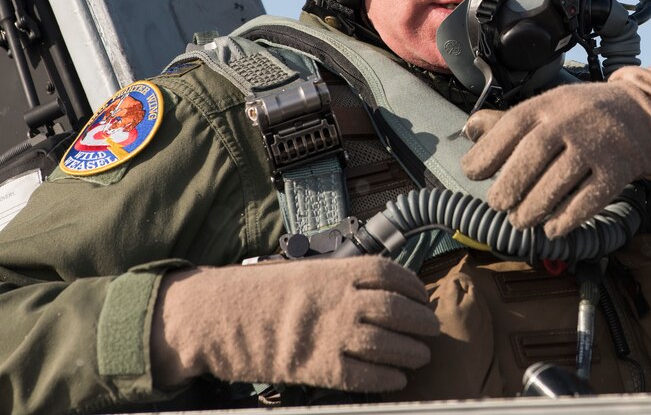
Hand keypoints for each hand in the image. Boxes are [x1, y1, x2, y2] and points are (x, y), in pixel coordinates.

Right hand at [150, 255, 438, 392]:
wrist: (219, 316)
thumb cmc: (260, 293)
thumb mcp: (305, 272)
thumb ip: (341, 280)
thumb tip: (381, 291)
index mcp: (336, 272)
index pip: (391, 274)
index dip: (413, 286)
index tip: (423, 296)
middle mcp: (340, 300)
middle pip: (397, 309)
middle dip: (422, 321)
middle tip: (432, 329)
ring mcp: (330, 334)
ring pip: (387, 343)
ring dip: (411, 351)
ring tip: (420, 355)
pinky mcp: (318, 367)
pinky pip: (364, 376)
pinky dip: (386, 378)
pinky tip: (397, 379)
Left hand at [461, 66, 650, 237]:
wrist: (643, 113)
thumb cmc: (584, 114)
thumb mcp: (548, 106)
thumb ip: (508, 122)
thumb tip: (468, 130)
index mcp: (547, 104)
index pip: (511, 126)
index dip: (487, 152)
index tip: (471, 174)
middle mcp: (570, 122)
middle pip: (533, 154)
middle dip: (510, 184)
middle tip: (497, 204)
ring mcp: (596, 146)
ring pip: (560, 179)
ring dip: (534, 206)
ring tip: (520, 220)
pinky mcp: (617, 170)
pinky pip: (590, 198)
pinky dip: (568, 217)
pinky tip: (552, 229)